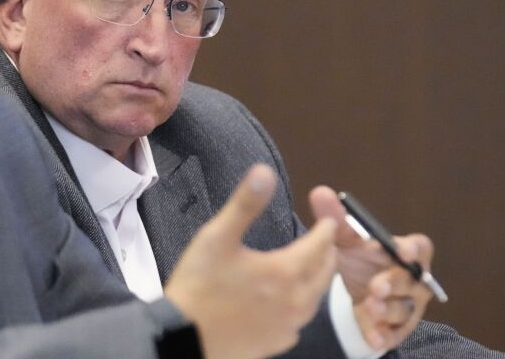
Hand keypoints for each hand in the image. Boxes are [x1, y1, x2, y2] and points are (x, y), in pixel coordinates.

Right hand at [165, 165, 337, 358]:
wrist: (183, 337)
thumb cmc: (198, 285)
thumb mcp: (217, 236)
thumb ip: (245, 203)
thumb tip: (265, 171)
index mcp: (285, 271)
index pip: (319, 245)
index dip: (326, 230)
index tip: (329, 221)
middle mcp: (294, 301)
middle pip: (324, 274)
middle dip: (327, 254)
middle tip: (324, 242)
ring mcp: (287, 326)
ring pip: (315, 300)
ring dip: (317, 281)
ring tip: (311, 268)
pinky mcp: (275, 344)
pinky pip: (299, 322)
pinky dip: (300, 306)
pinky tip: (288, 303)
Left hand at [309, 187, 434, 349]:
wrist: (352, 287)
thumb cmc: (358, 257)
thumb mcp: (345, 239)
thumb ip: (336, 218)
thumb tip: (320, 192)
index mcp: (405, 251)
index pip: (420, 247)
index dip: (413, 249)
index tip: (401, 251)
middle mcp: (413, 278)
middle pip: (412, 280)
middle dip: (394, 283)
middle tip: (376, 286)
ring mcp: (407, 303)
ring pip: (404, 308)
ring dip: (388, 310)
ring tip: (369, 308)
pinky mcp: (397, 326)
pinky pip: (397, 332)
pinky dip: (385, 334)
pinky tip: (374, 337)